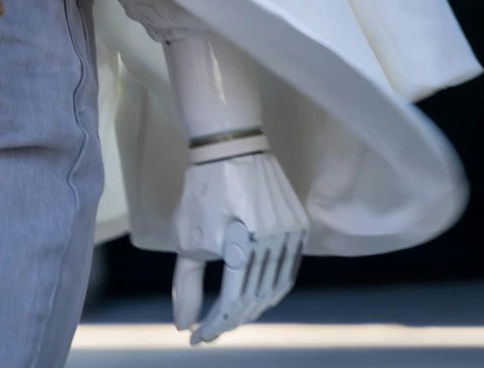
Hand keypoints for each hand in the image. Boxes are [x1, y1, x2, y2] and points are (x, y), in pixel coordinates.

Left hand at [171, 151, 307, 343]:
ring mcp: (291, 235)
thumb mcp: (187, 237)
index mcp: (242, 246)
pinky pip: (289, 267)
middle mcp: (272, 243)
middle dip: (232, 319)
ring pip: (276, 286)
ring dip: (254, 306)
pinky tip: (256, 295)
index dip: (215, 324)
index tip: (198, 337)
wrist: (230, 147)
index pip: (232, 301)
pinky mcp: (301, 226)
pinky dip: (272, 286)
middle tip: (212, 329)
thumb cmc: (202, 192)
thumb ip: (187, 283)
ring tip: (232, 317)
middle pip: (256, 297)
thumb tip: (183, 325)